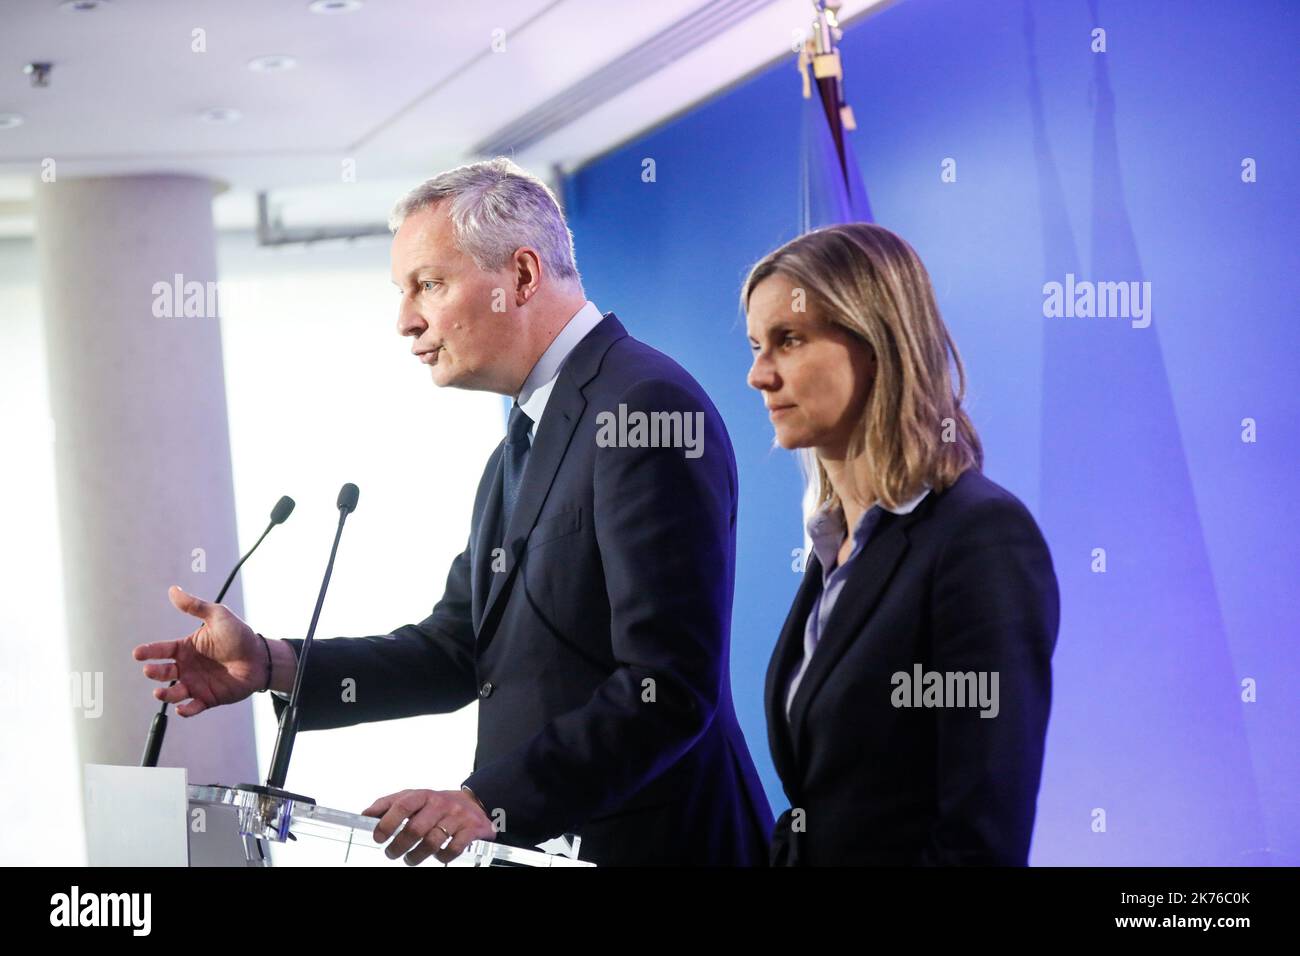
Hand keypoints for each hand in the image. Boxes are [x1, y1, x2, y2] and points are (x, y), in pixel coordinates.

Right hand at [132, 585, 265, 715]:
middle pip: (163, 672)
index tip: (138, 653)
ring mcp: (196, 683)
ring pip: (174, 692)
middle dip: (154, 672)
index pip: (161, 650)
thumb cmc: (239, 635)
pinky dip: (186, 710)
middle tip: (149, 670)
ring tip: (161, 692)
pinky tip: (182, 708)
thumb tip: (173, 590)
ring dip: (165, 694)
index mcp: (186, 648)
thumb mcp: (217, 616)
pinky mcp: (208, 698)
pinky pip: (193, 707)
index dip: (149, 651)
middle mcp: (187, 667)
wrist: (260, 657)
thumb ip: (195, 606)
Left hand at [363, 788, 495, 864]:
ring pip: (433, 841)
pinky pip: (454, 848)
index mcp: (423, 795)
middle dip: (399, 846)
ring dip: (416, 855)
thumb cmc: (436, 804)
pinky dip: (442, 857)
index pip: (403, 805)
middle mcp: (440, 803)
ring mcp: (456, 816)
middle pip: (416, 828)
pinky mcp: (471, 829)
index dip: (388, 822)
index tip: (378, 837)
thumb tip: (365, 815)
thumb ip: (389, 804)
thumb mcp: (413, 798)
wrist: (473, 803)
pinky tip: (437, 856)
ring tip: (409, 859)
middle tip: (391, 853)